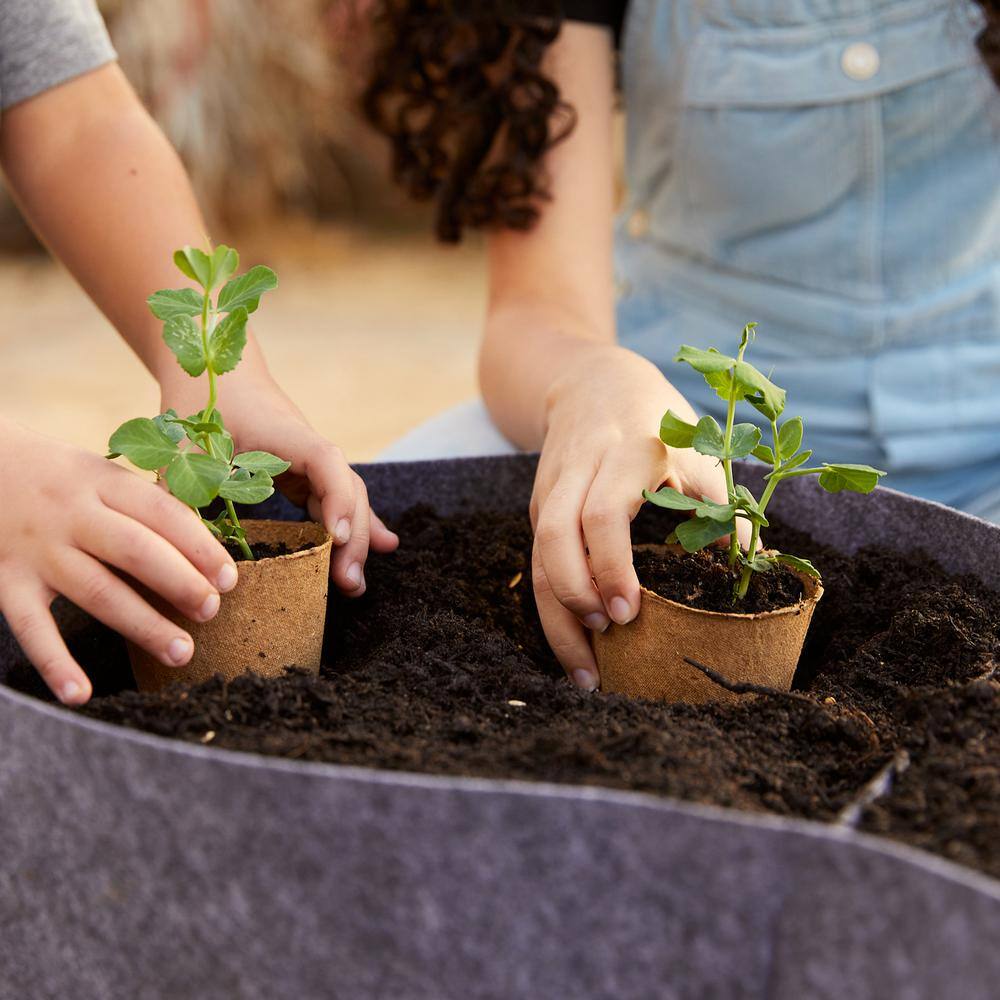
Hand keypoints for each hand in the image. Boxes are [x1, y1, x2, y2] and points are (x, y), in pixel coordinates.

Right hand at [0, 419, 240, 704]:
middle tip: (212, 611)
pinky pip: (32, 627)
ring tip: (182, 652)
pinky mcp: (7, 582)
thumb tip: (208, 549)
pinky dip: (55, 663)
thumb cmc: (58, 478)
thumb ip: (147, 503)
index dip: (199, 546)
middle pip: (134, 550)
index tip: (228, 578)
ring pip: (96, 590)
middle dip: (179, 583)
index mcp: (103, 480)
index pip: (161, 512)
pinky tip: (81, 694)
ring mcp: (38, 549)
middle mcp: (71, 514)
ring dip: (142, 625)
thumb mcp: (101, 473)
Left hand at [160, 365, 398, 596]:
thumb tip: (172, 540)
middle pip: (348, 491)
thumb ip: (179, 486)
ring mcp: (310, 463)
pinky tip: (383, 549)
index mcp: (285, 435)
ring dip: (356, 540)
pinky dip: (357, 525)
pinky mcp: (304, 474)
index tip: (337, 537)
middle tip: (347, 584)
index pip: (326, 464)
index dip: (338, 499)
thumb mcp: (181, 443)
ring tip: (353, 586)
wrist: (215, 366)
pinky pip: (338, 501)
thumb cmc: (198, 400)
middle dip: (353, 537)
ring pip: (348, 500)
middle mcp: (308, 450)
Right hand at [530, 347, 747, 690]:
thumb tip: (755, 568)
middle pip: (554, 538)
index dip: (611, 566)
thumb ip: (724, 503)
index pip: (601, 514)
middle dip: (575, 596)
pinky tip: (577, 646)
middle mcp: (577, 471)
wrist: (589, 383)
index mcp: (625, 453)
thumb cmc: (655, 418)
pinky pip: (537, 564)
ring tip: (587, 673)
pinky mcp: (537, 509)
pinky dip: (554, 609)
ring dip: (557, 618)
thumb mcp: (698, 448)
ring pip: (538, 558)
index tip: (630, 613)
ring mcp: (550, 491)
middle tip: (610, 640)